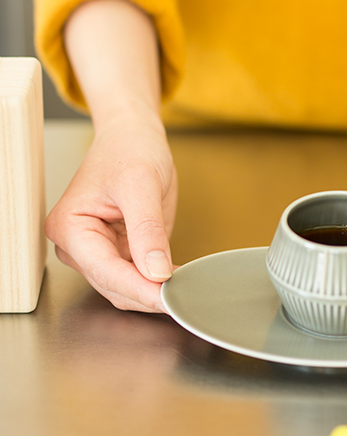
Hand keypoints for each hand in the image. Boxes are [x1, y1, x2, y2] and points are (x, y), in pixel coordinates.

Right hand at [45, 120, 176, 311]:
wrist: (134, 137)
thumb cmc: (130, 149)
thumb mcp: (142, 185)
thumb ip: (147, 230)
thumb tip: (156, 272)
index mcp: (70, 227)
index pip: (106, 271)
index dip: (141, 289)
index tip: (170, 299)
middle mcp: (78, 245)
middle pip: (115, 285)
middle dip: (150, 293)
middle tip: (186, 297)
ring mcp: (97, 250)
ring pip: (126, 288)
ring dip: (155, 291)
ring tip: (186, 288)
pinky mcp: (118, 250)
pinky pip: (138, 277)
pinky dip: (158, 282)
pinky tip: (180, 279)